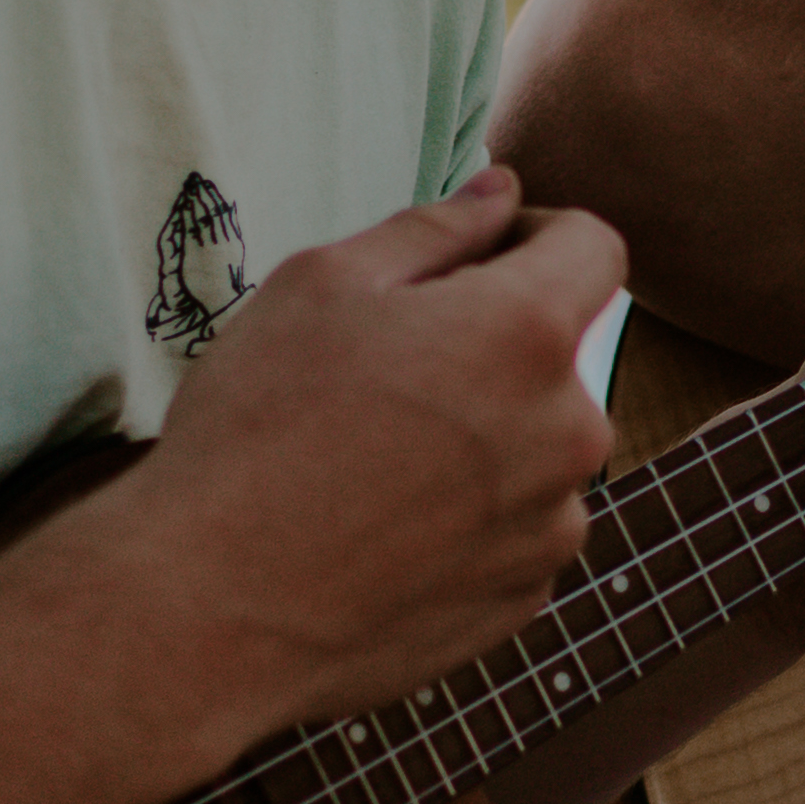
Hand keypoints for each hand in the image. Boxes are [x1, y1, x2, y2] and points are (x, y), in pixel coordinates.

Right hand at [111, 166, 622, 725]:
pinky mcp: (522, 600)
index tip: (473, 259)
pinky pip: (515, 530)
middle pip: (558, 356)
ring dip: (484, 437)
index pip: (593, 248)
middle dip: (493, 347)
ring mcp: (551, 527)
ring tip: (371, 463)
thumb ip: (434, 228)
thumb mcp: (322, 285)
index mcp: (527, 335)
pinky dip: (468, 519)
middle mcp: (569, 432)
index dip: (536, 235)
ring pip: (538, 447)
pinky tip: (379, 529)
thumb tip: (502, 195)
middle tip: (383, 374)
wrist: (211, 609)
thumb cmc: (256, 429)